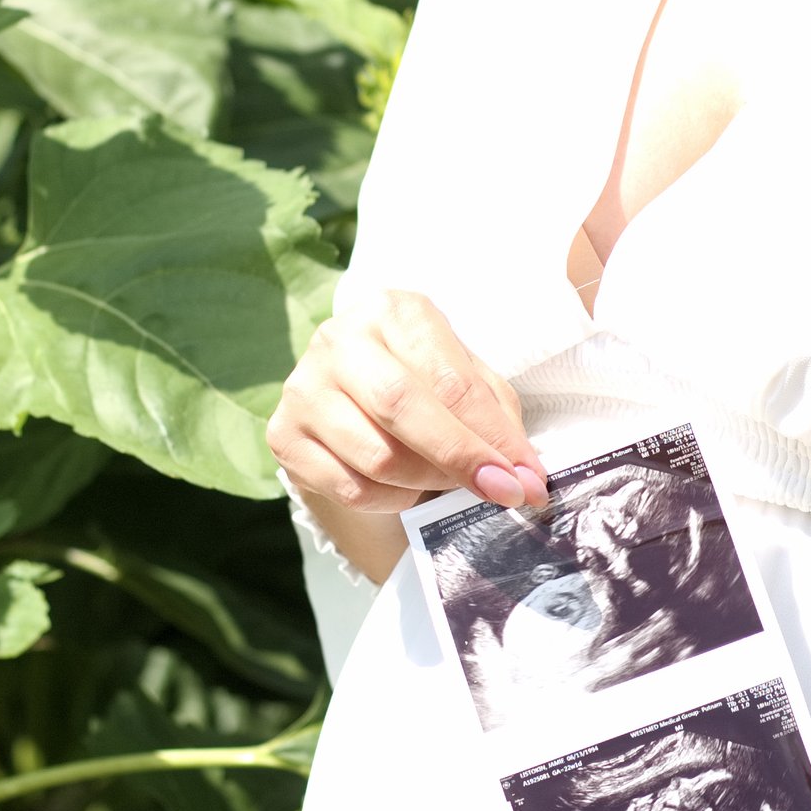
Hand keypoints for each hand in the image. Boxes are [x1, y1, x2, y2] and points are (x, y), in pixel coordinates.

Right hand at [269, 288, 546, 527]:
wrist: (353, 397)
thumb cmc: (422, 382)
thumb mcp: (466, 379)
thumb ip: (496, 419)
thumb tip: (525, 477)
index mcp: (393, 312)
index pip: (448, 380)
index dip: (491, 435)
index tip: (526, 479)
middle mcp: (340, 340)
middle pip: (402, 408)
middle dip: (460, 458)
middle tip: (502, 493)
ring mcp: (304, 387)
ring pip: (376, 457)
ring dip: (427, 482)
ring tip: (448, 482)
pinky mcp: (284, 435)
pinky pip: (350, 488)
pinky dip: (392, 499)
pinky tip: (407, 488)